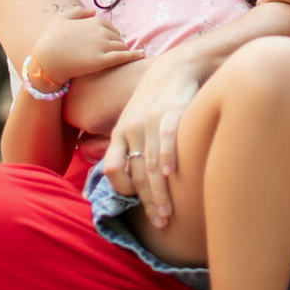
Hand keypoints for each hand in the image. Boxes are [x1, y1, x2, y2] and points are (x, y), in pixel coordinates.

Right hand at [29, 6, 144, 87]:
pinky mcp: (102, 61)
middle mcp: (101, 31)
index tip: (109, 44)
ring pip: (122, 47)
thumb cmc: (51, 40)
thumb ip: (78, 11)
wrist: (45, 61)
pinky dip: (135, 56)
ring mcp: (102, 46)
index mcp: (94, 21)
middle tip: (114, 54)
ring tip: (126, 59)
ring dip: (124, 52)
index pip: (110, 28)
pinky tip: (142, 56)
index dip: (110, 36)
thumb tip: (93, 11)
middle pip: (118, 38)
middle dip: (117, 45)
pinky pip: (123, 57)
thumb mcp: (61, 18)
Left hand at [101, 50, 204, 228]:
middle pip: (135, 174)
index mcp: (120, 133)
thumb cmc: (158, 99)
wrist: (177, 67)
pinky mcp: (171, 112)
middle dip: (147, 202)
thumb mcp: (136, 119)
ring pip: (151, 165)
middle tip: (159, 222)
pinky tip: (173, 174)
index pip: (112, 170)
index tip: (138, 204)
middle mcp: (132, 129)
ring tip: (168, 214)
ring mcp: (151, 121)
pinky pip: (167, 138)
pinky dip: (168, 156)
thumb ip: (132, 145)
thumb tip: (132, 177)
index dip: (122, 190)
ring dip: (159, 192)